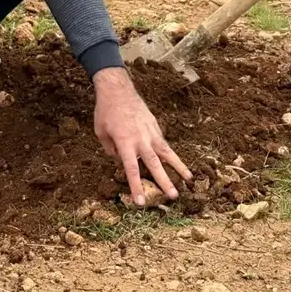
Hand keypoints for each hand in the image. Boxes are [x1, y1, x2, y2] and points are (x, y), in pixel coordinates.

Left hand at [93, 67, 191, 204]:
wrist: (117, 89)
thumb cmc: (106, 112)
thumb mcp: (101, 133)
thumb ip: (111, 150)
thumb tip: (121, 161)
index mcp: (125, 143)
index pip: (131, 170)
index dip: (136, 187)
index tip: (141, 202)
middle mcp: (141, 139)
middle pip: (154, 164)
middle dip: (164, 182)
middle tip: (173, 196)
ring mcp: (151, 132)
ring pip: (167, 153)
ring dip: (179, 167)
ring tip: (189, 180)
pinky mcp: (155, 126)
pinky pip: (163, 143)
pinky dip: (169, 154)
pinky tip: (176, 163)